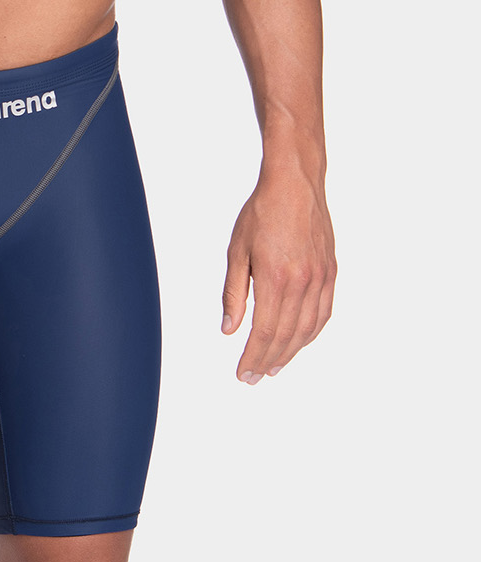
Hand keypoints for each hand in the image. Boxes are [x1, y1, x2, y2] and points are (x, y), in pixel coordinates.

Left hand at [221, 165, 335, 381]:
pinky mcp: (331, 273)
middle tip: (255, 377)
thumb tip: (229, 329)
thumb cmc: (263, 211)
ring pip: (307, 329)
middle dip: (269, 361)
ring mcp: (320, 278)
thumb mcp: (237, 250)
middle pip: (286, 336)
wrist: (296, 184)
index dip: (253, 357)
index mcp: (276, 278)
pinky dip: (311, 333)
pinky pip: (324, 313)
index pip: (264, 331)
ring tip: (274, 366)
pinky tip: (299, 341)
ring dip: (291, 352)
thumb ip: (234, 292)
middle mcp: (302, 282)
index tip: (243, 374)